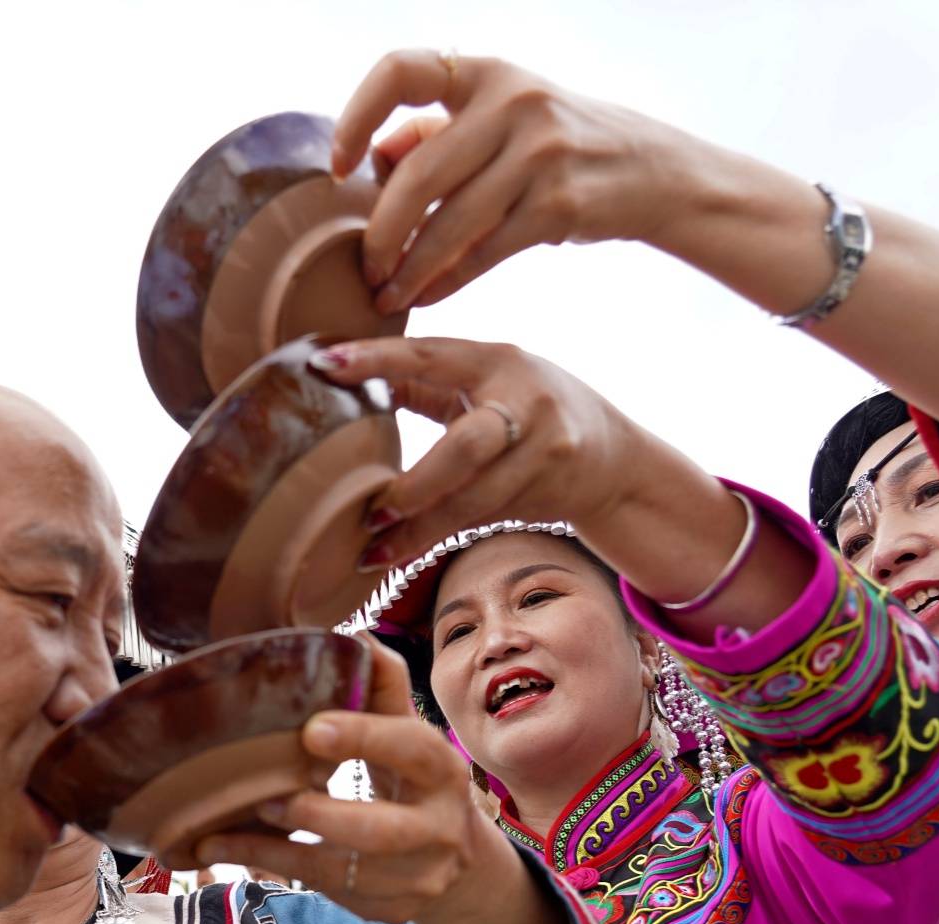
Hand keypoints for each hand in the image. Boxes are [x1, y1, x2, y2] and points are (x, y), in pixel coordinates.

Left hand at [194, 640, 534, 923]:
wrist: (458, 857)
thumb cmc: (414, 778)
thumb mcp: (407, 732)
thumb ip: (381, 687)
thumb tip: (353, 636)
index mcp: (441, 769)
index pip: (410, 748)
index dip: (362, 738)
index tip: (310, 730)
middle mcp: (440, 828)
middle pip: (381, 830)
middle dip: (318, 817)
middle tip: (264, 801)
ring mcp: (419, 877)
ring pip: (343, 873)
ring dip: (276, 853)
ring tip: (220, 836)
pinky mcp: (392, 909)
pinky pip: (330, 896)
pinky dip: (279, 873)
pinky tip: (236, 852)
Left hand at [310, 336, 650, 571]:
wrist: (614, 459)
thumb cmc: (530, 410)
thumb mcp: (489, 379)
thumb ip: (427, 380)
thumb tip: (342, 377)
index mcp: (497, 359)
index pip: (428, 354)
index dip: (377, 358)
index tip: (325, 366)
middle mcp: (525, 402)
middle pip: (465, 446)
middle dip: (416, 484)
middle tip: (369, 510)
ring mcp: (541, 451)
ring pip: (472, 499)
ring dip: (419, 528)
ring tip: (370, 548)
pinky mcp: (544, 492)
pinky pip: (478, 519)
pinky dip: (434, 538)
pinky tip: (395, 554)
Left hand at [330, 49, 713, 311]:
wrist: (653, 170)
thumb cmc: (559, 143)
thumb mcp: (505, 116)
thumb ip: (440, 131)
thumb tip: (376, 157)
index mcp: (486, 72)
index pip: (400, 71)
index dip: (356, 115)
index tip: (339, 165)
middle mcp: (512, 103)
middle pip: (417, 174)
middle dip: (380, 230)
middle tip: (364, 265)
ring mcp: (539, 153)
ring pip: (447, 223)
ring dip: (409, 268)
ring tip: (387, 293)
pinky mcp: (557, 204)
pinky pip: (483, 252)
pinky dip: (449, 281)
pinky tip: (429, 297)